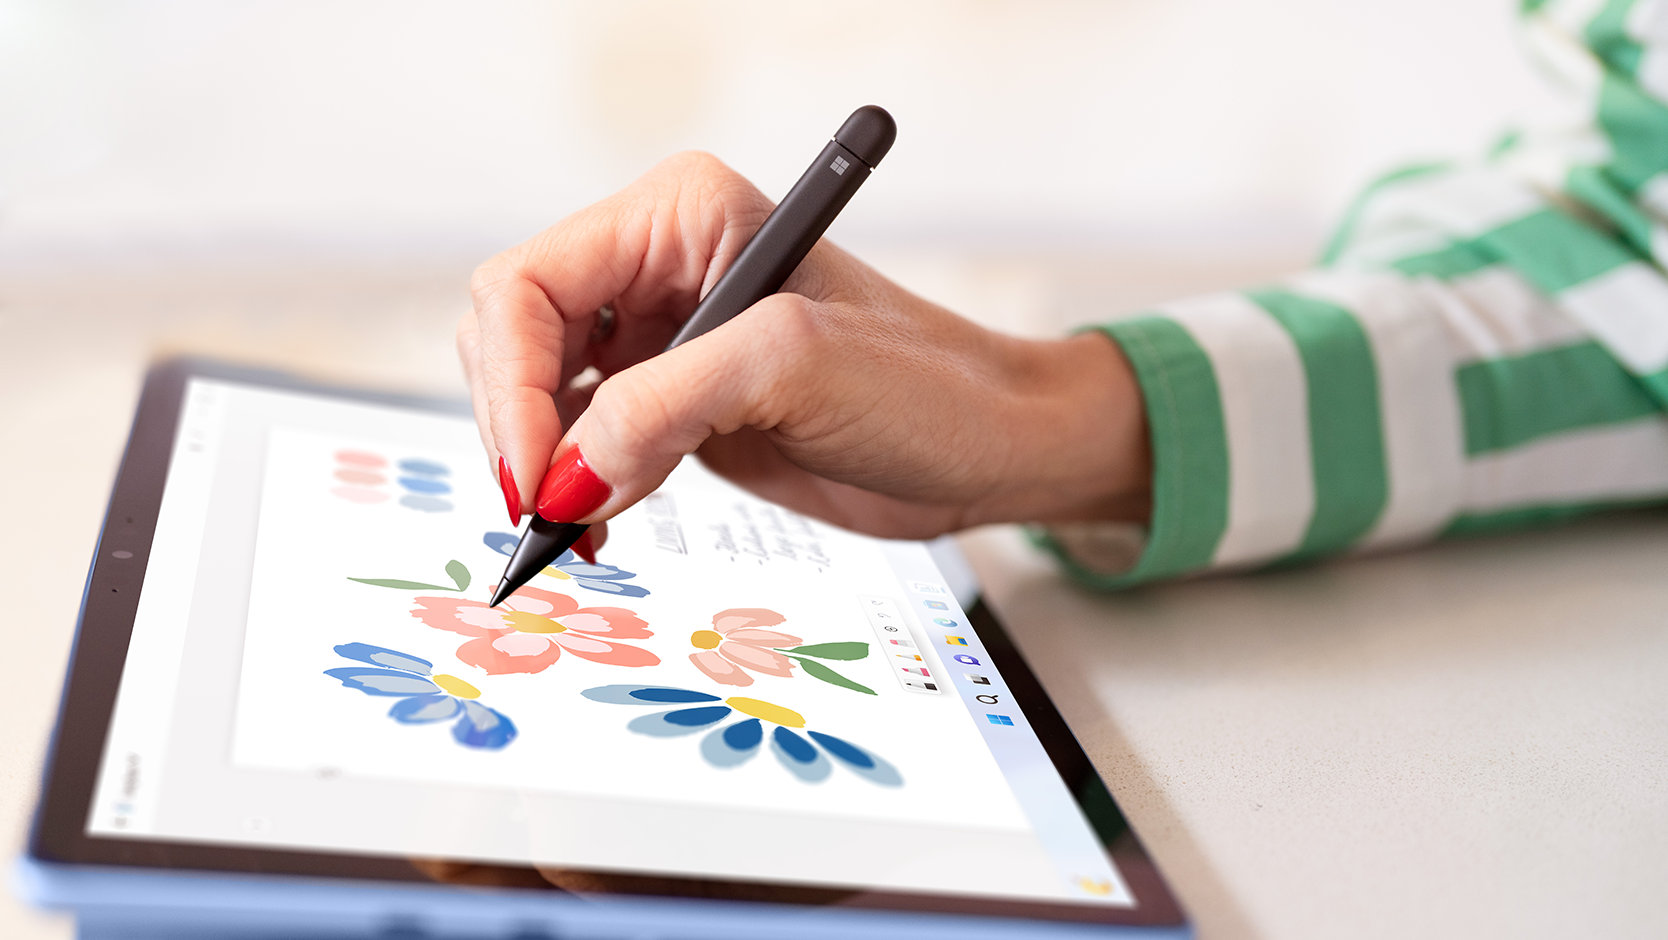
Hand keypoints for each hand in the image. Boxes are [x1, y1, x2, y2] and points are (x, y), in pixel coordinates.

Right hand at [458, 151, 1150, 539]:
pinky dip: (575, 490)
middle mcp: (658, 268)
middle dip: (520, 428)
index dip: (513, 381)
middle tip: (546, 514)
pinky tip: (597, 528)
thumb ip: (666, 405)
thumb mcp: (794, 369)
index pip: (530, 285)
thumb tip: (564, 476)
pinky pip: (584, 444)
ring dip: (543, 467)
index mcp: (678, 218)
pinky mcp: (675, 407)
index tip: (538, 473)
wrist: (987, 449)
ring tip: (577, 531)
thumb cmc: (925, 384)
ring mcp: (662, 341)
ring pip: (540, 397)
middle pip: (516, 339)